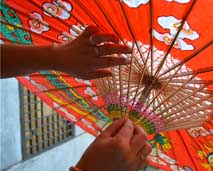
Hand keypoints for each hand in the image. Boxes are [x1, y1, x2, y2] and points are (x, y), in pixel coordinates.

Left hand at [0, 25, 130, 78]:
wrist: (57, 58)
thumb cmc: (72, 68)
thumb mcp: (85, 76)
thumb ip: (99, 75)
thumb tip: (112, 74)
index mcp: (92, 63)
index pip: (109, 62)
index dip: (120, 61)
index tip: (128, 60)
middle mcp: (90, 53)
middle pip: (107, 50)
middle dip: (120, 50)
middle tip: (130, 50)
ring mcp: (86, 44)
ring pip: (98, 39)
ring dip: (108, 37)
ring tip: (117, 39)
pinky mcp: (81, 37)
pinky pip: (88, 30)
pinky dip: (94, 28)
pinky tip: (100, 29)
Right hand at [67, 119, 151, 170]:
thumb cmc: (93, 155)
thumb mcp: (101, 137)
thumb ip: (115, 126)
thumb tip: (124, 119)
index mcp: (119, 144)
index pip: (130, 127)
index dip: (128, 122)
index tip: (125, 121)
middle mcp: (128, 153)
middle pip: (143, 136)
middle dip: (138, 129)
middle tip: (131, 129)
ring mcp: (132, 163)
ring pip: (147, 147)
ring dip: (142, 142)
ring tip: (134, 141)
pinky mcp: (134, 169)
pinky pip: (146, 159)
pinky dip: (143, 153)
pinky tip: (135, 151)